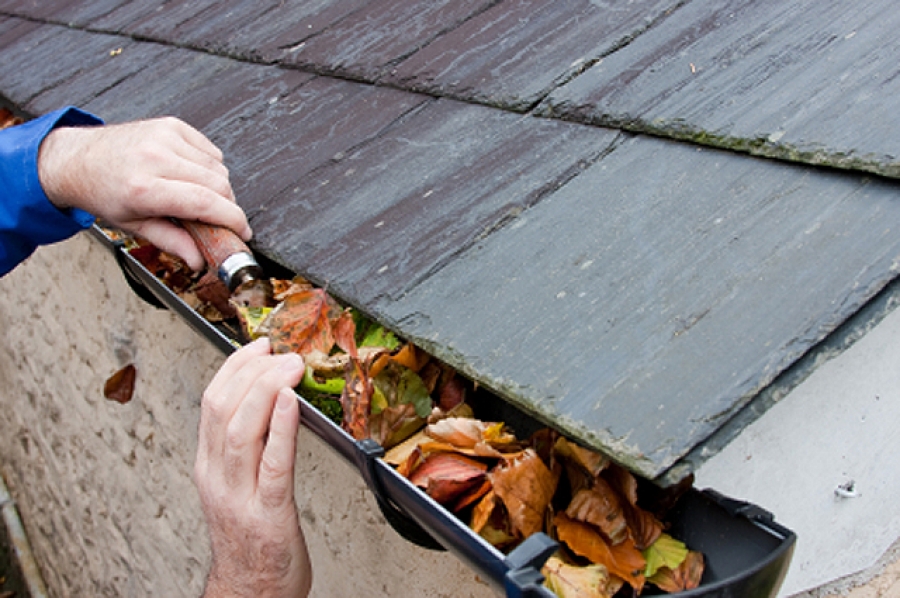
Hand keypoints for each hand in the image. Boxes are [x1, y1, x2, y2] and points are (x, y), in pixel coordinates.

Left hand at [37, 116, 250, 270]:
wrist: (78, 159)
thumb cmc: (104, 192)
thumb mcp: (133, 225)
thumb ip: (171, 242)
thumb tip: (199, 261)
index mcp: (143, 188)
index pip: (205, 203)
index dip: (232, 219)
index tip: (242, 231)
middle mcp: (155, 158)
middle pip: (218, 185)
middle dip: (227, 206)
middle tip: (218, 219)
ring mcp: (164, 137)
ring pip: (219, 168)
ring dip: (218, 187)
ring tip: (197, 195)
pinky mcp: (171, 125)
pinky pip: (210, 150)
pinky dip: (209, 166)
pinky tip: (191, 175)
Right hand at [194, 338, 311, 597]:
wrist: (250, 592)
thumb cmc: (251, 538)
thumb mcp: (237, 485)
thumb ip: (247, 447)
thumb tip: (271, 401)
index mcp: (210, 467)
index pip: (211, 403)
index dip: (235, 367)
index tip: (258, 346)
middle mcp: (218, 477)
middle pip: (222, 409)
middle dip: (251, 371)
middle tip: (280, 351)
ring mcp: (240, 496)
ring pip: (241, 430)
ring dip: (267, 390)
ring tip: (290, 366)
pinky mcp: (269, 515)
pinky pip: (274, 464)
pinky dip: (282, 428)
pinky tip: (293, 404)